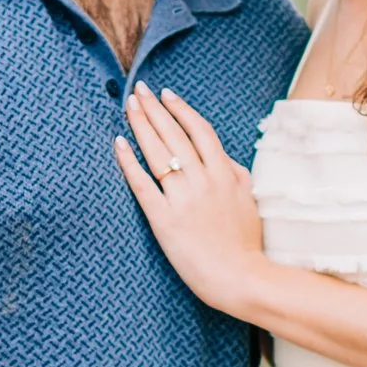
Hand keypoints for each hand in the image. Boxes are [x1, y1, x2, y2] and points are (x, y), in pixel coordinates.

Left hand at [116, 85, 268, 317]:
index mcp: (224, 174)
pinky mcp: (164, 219)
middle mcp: (203, 180)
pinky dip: (129, 162)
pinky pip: (142, 184)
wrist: (239, 277)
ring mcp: (182, 199)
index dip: (181, 109)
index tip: (166, 94)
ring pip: (157, 153)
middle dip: (154, 109)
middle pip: (174, 135)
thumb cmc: (245, 243)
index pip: (199, 131)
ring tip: (128, 106)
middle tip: (138, 90)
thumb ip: (234, 173)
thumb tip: (220, 156)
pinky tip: (118, 143)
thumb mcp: (248, 199)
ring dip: (141, 125)